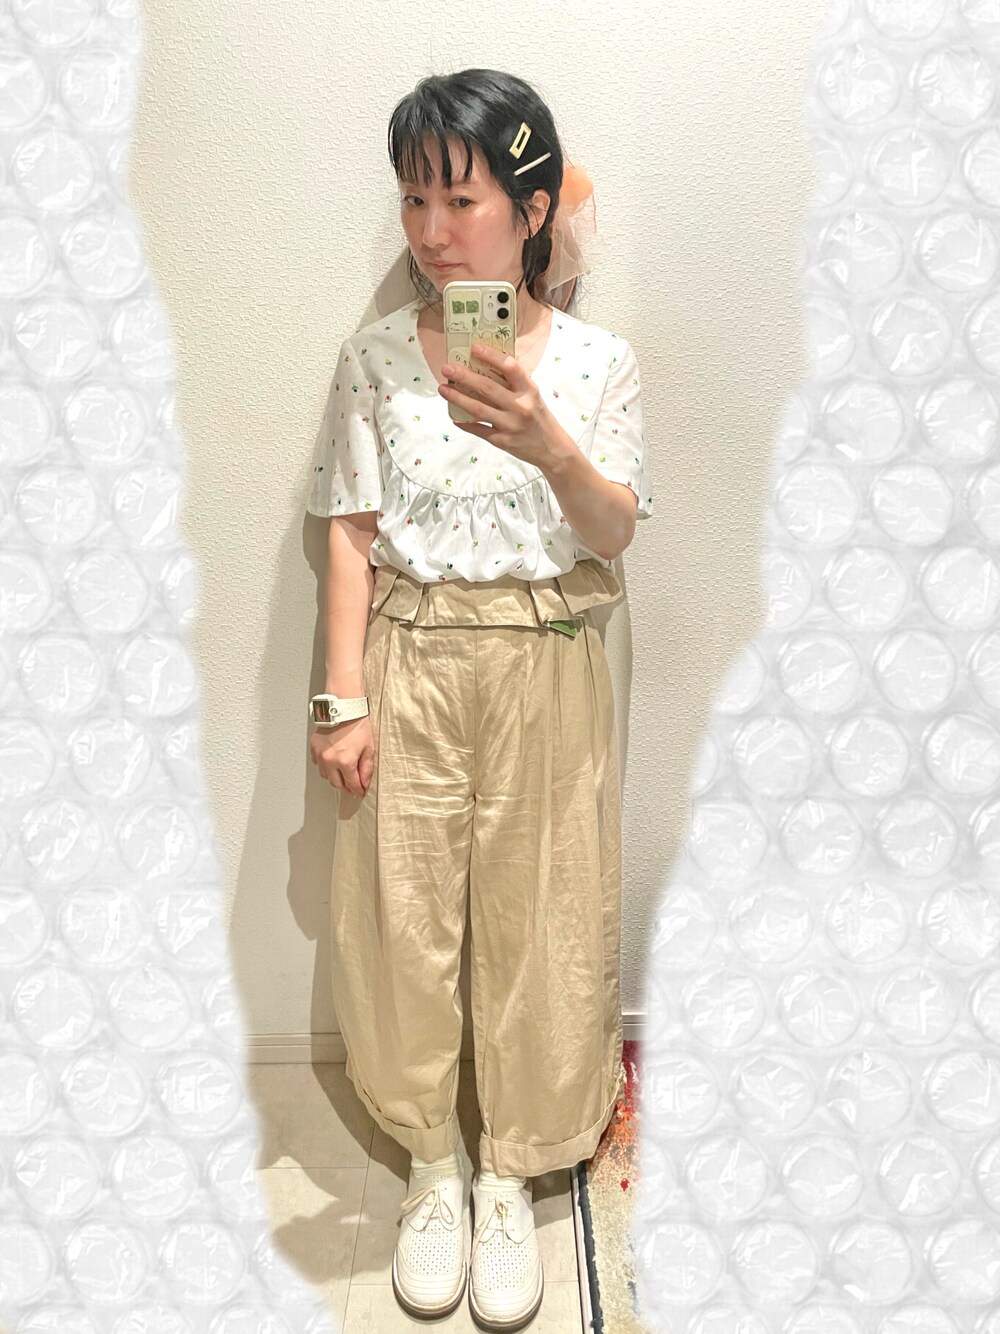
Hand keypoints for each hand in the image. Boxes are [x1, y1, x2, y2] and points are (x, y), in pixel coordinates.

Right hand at [309, 716, 374, 797]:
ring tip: (342, 775)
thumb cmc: (358, 725)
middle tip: (352, 787)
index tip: (360, 792)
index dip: (358, 790)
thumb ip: (366, 768)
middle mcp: (330, 760)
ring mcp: (320, 755)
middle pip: (337, 784)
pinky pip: (318, 764)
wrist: (344, 710)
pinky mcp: (314, 748)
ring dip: (335, 778)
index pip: (352, 784)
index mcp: (345, 761)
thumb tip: (364, 783)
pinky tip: (332, 763)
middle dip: (346, 787)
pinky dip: (325, 766)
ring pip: (325, 776)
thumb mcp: (369, 748)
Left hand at [438, 341, 556, 467]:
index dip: (491, 356)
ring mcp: (510, 425)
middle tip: (447, 368)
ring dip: (457, 398)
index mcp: (529, 390)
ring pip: (478, 409)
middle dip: (464, 376)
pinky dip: (465, 423)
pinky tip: (454, 417)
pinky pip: (478, 430)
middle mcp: (520, 406)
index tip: (474, 348)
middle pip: (487, 388)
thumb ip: (513, 383)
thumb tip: (484, 366)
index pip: (510, 367)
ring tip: (443, 389)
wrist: (551, 448)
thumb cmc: (538, 417)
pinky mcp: (502, 441)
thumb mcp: (532, 396)